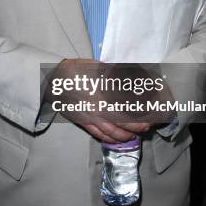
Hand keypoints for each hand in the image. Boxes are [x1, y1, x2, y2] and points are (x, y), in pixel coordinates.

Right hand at [45, 59, 173, 142]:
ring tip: (135, 135)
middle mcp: (99, 107)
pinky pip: (99, 134)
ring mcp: (91, 117)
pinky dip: (110, 139)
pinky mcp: (83, 122)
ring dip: (126, 135)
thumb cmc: (76, 70)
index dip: (140, 110)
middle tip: (148, 126)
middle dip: (137, 126)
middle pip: (123, 121)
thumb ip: (113, 72)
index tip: (151, 111)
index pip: (127, 104)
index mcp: (104, 92)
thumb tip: (129, 75)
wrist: (54, 80)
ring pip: (112, 132)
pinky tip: (117, 138)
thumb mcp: (96, 66)